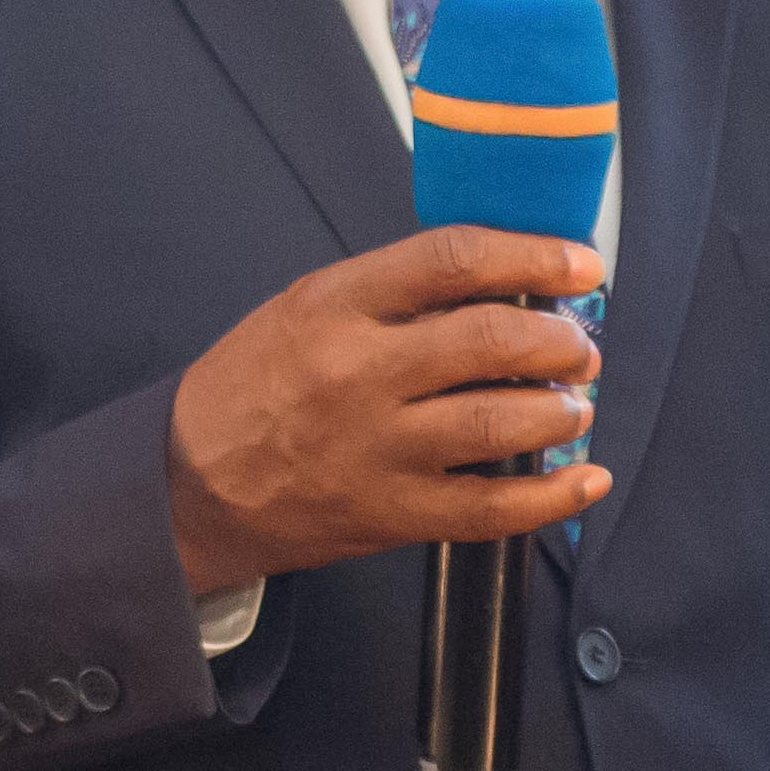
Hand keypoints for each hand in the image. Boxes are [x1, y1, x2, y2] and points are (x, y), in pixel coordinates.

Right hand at [167, 227, 611, 592]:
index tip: (578, 265)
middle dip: (559, 339)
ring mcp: (376, 448)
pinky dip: (552, 497)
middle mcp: (357, 373)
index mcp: (336, 305)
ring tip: (571, 405)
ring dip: (560, 410)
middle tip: (577, 345)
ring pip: (501, 422)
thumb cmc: (253, 390)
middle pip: (490, 339)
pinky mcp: (389, 514)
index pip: (454, 260)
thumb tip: (502, 284)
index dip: (532, 256)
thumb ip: (395, 294)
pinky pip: (492, 509)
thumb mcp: (305, 309)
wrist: (187, 484)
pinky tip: (583, 479)